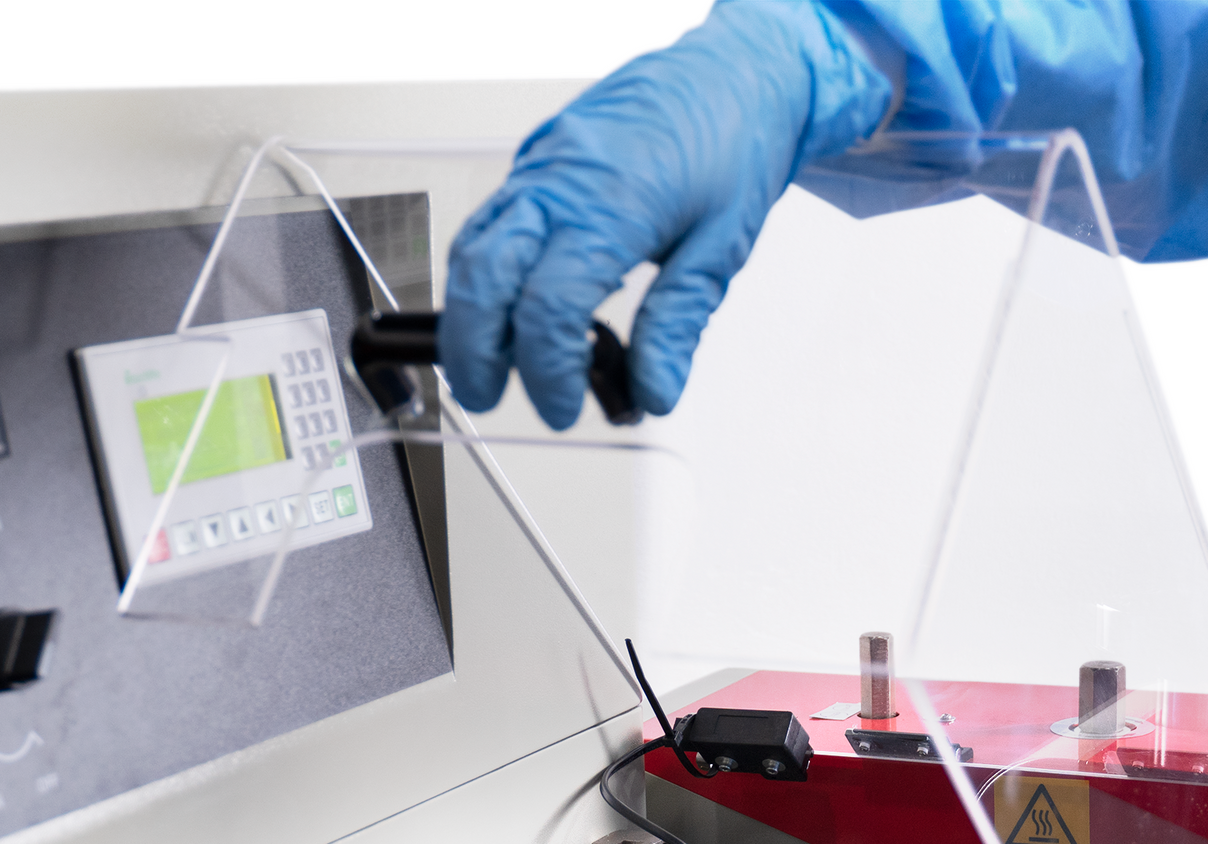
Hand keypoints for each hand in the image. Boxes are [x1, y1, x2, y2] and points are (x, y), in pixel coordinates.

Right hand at [440, 0, 889, 428]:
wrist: (738, 70)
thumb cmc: (733, 140)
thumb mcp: (720, 248)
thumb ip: (675, 326)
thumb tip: (653, 391)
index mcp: (610, 205)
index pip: (549, 309)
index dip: (547, 372)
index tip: (564, 408)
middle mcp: (561, 181)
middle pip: (485, 278)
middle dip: (477, 350)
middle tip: (490, 397)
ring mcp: (540, 167)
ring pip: (474, 248)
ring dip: (470, 315)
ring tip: (491, 364)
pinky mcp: (536, 161)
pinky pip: (489, 223)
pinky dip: (484, 274)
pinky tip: (507, 309)